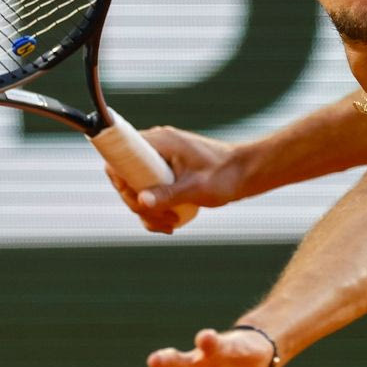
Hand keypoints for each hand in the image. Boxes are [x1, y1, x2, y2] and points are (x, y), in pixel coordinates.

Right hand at [105, 127, 243, 233]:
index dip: (120, 181)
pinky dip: (154, 209)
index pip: (119, 156)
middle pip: (126, 178)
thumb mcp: (197, 188)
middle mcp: (156, 147)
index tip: (137, 201)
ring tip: (169, 225)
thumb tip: (141, 202)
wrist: (246, 173)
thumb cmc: (226, 175)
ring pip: (137, 188)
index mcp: (160, 142)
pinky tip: (168, 223)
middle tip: (160, 219)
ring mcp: (160, 160)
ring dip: (147, 211)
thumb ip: (169, 194)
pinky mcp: (166, 172)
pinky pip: (149, 190)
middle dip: (138, 204)